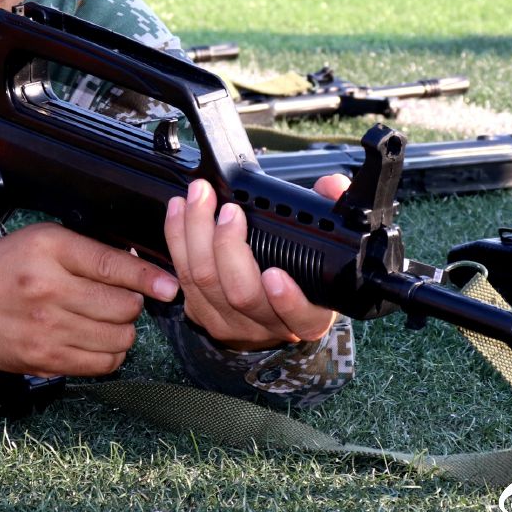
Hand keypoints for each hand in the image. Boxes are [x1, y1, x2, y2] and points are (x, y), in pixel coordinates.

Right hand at [0, 222, 178, 379]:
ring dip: (123, 331)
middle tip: (121, 300)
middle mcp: (49, 288)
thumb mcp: (43, 240)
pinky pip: (100, 365)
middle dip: (132, 305)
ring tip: (109, 322)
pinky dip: (109, 355)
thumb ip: (88, 252)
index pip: (113, 266)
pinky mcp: (44, 360)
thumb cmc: (2, 267)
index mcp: (50, 250)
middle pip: (122, 306)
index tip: (170, 287)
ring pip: (118, 339)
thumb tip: (139, 270)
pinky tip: (97, 342)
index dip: (149, 278)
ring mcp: (46, 328)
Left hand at [163, 173, 349, 350]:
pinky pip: (183, 280)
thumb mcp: (324, 248)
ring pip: (204, 284)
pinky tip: (178, 212)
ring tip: (196, 197)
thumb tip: (334, 184)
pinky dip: (177, 241)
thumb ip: (330, 210)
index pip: (302, 317)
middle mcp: (269, 327)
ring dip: (194, 235)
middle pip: (240, 294)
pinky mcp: (201, 315)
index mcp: (309, 316)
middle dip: (228, 247)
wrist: (270, 307)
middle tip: (228, 210)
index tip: (275, 274)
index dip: (287, 300)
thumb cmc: (299, 271)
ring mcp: (231, 325)